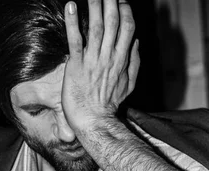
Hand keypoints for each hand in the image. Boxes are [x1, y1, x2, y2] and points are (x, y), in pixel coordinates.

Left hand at [63, 0, 139, 132]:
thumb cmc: (108, 104)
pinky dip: (73, 22)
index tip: (121, 0)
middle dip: (112, 1)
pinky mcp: (76, 65)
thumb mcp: (128, 85)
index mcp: (121, 59)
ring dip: (95, 5)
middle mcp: (108, 56)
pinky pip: (75, 40)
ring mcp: (92, 60)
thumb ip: (134, 62)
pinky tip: (72, 5)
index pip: (128, 27)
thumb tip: (136, 43)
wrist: (93, 121)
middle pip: (113, 21)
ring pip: (96, 26)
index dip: (125, 10)